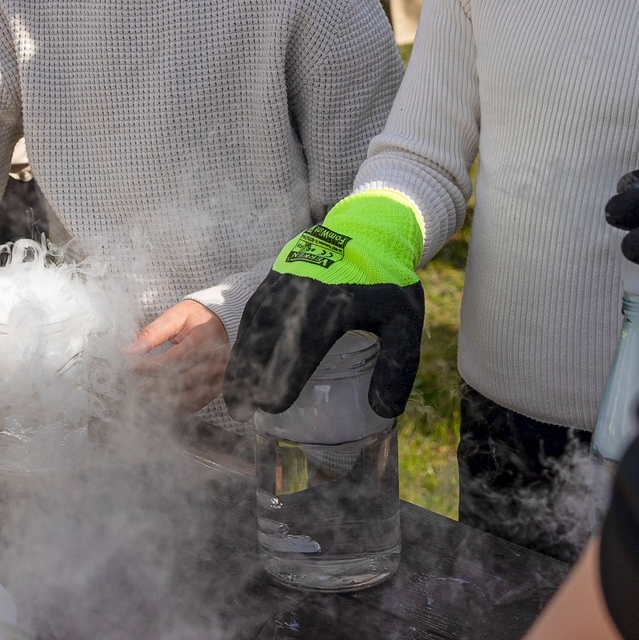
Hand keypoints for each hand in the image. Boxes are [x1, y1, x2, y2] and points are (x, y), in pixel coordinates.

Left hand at [129, 299, 230, 415]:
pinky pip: (195, 404)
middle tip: (130, 380)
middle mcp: (214, 362)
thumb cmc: (198, 316)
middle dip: (150, 383)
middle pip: (177, 382)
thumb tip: (128, 351)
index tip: (128, 366)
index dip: (147, 367)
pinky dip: (175, 406)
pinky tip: (160, 400)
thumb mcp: (176, 316)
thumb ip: (152, 334)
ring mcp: (218, 378)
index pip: (170, 361)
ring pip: (185, 397)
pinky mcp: (218, 388)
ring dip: (160, 398)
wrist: (225, 322)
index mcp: (203, 341)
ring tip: (141, 391)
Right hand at [224, 191, 425, 420]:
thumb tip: (383, 410)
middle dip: (248, 378)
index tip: (270, 407)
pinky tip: (241, 357)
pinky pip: (253, 309)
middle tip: (240, 412)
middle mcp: (299, 294)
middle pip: (264, 341)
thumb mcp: (404, 322)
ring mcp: (283, 281)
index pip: (299, 350)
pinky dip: (243, 336)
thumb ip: (397, 366)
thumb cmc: (386, 280)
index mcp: (332, 307)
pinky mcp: (274, 274)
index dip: (281, 381)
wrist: (369, 228)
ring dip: (240, 360)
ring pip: (252, 325)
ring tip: (233, 393)